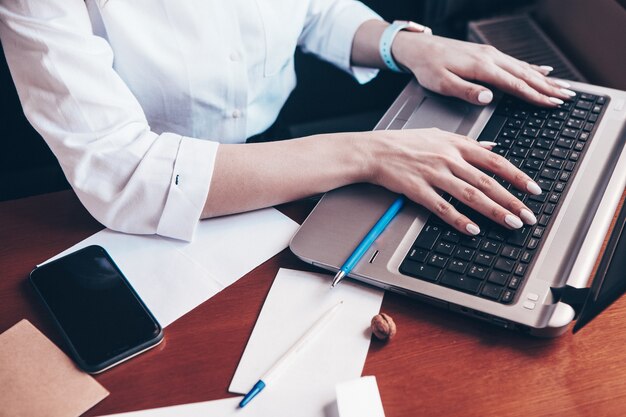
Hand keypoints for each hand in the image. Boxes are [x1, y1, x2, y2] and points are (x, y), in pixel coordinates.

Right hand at [363, 128, 540, 234]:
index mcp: (457, 145)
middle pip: (488, 182)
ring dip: (494, 211)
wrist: (375, 150)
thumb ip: (468, 143)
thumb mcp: (439, 134)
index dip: (517, 177)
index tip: (533, 190)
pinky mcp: (418, 190)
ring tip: (511, 223)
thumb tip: (492, 148)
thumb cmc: (404, 143)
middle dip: (512, 200)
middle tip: (529, 216)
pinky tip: (473, 229)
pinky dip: (459, 219)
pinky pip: (443, 207)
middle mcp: (449, 159)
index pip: (495, 162)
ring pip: (471, 195)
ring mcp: (434, 174)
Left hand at [391, 33, 574, 106]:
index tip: (553, 103)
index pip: (515, 84)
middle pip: (526, 75)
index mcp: (482, 67)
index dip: (535, 95)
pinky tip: (542, 70)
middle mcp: (490, 58)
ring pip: (524, 68)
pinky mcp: (486, 54)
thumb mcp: (442, 83)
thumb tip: (489, 97)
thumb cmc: (428, 67)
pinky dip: (532, 67)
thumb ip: (466, 91)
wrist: (419, 48)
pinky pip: (515, 62)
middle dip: (548, 87)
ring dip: (545, 78)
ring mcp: (490, 54)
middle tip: (569, 96)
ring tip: (563, 87)